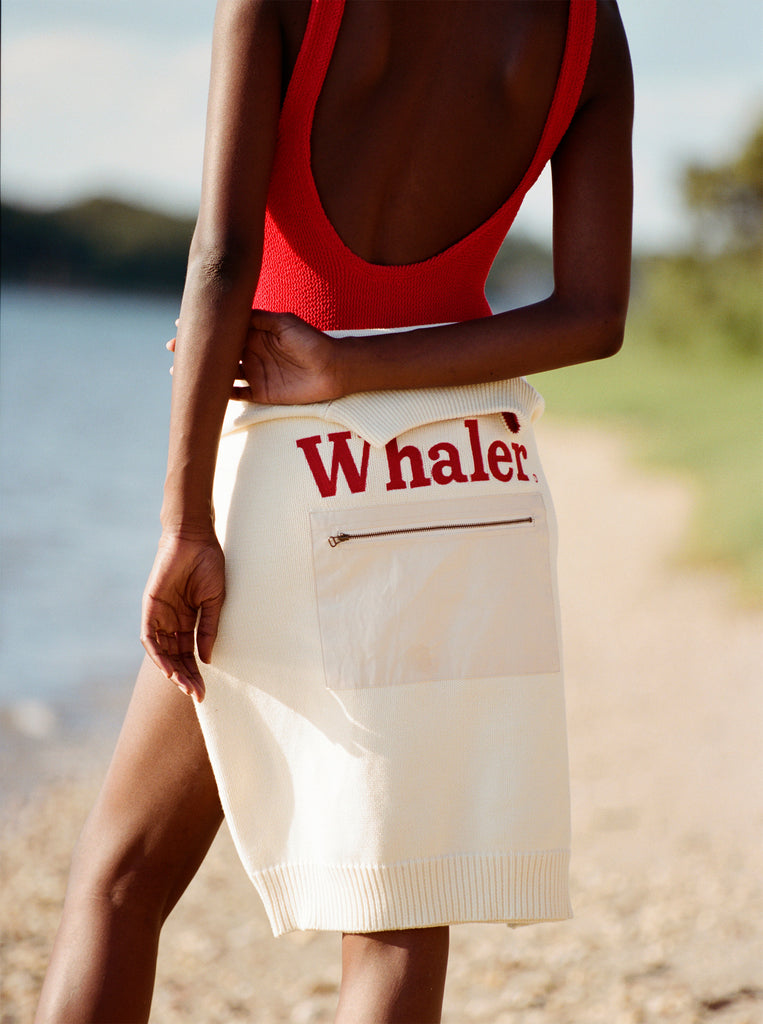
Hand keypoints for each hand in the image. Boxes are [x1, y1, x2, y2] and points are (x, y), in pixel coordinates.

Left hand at [141, 531, 224, 700]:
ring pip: (161, 651)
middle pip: (175, 657)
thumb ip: (208, 629)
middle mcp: (172, 622)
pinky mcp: (150, 607)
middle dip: (185, 677)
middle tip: (196, 694)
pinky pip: (150, 636)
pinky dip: (157, 653)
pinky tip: (168, 667)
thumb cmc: (208, 565)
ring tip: (183, 685)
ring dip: (171, 670)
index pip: (189, 654)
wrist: (194, 539)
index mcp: (188, 621)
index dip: (196, 674)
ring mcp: (160, 615)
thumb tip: (206, 659)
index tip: (204, 692)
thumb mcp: (214, 601)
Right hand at [167, 311, 340, 403]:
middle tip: (172, 349)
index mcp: (255, 333)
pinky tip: (203, 391)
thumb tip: (232, 309)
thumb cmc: (311, 342)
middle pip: (217, 352)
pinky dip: (220, 393)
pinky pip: (237, 394)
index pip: (223, 330)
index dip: (203, 327)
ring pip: (222, 374)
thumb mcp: (284, 323)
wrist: (333, 369)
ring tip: (180, 372)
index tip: (181, 323)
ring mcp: (255, 373)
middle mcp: (251, 353)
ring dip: (203, 373)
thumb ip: (257, 318)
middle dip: (196, 350)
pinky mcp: (262, 393)